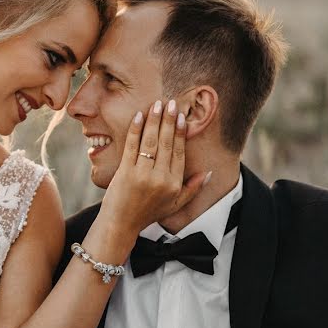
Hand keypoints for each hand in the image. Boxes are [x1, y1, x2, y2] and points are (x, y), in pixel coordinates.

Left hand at [99, 99, 209, 233]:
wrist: (120, 223)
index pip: (180, 152)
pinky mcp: (125, 171)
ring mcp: (142, 174)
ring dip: (154, 121)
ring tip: (157, 104)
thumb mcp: (174, 205)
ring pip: (151, 142)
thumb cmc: (147, 213)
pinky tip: (138, 116)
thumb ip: (192, 189)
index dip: (180, 133)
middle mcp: (160, 178)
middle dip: (169, 121)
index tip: (181, 117)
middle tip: (171, 103)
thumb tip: (207, 173)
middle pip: (167, 143)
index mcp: (174, 184)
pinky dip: (135, 129)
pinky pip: (132, 145)